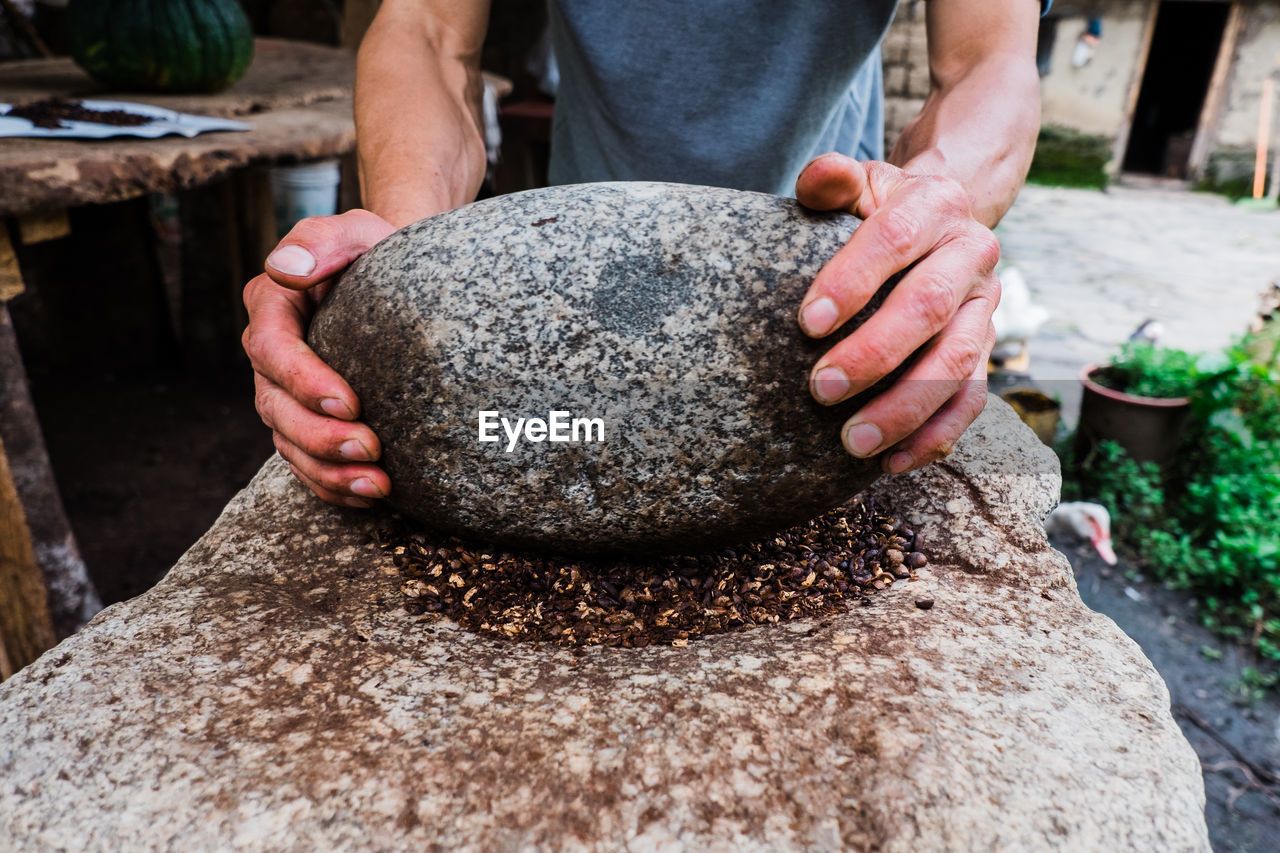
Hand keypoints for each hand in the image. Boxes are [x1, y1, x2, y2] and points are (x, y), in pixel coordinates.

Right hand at [242, 210, 396, 505]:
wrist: (401, 278)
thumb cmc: (378, 251)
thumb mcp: (356, 230)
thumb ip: (322, 239)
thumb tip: (284, 266)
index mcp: (274, 307)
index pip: (273, 351)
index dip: (304, 381)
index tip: (351, 402)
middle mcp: (272, 355)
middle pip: (276, 408)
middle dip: (320, 437)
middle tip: (369, 451)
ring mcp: (287, 393)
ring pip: (290, 445)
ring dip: (329, 472)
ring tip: (378, 486)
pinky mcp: (310, 420)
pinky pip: (309, 464)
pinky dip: (333, 487)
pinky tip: (370, 496)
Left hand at [794, 153, 1000, 473]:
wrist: (939, 222)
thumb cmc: (879, 210)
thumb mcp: (859, 185)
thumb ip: (833, 180)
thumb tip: (816, 179)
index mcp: (937, 205)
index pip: (896, 239)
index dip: (853, 281)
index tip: (808, 323)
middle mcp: (972, 255)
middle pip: (928, 309)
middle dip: (873, 354)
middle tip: (819, 390)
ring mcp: (984, 308)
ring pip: (955, 364)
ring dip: (904, 409)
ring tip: (852, 443)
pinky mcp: (986, 351)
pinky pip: (970, 401)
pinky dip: (934, 437)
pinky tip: (891, 465)